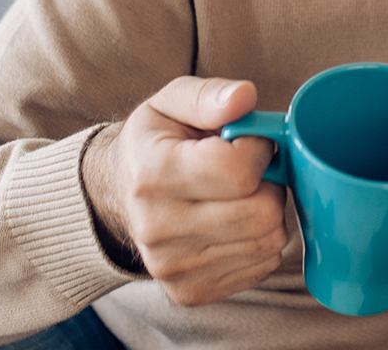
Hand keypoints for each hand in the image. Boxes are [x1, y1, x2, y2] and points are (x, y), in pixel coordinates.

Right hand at [84, 76, 288, 305]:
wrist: (117, 196)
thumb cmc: (153, 144)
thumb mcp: (170, 102)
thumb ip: (208, 96)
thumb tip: (245, 97)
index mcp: (152, 174)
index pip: (238, 171)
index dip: (259, 149)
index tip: (248, 141)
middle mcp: (157, 227)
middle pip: (261, 212)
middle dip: (270, 183)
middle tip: (251, 170)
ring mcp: (172, 266)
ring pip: (268, 241)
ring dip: (269, 213)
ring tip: (241, 195)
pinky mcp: (189, 291)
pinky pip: (261, 266)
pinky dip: (260, 242)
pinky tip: (236, 222)